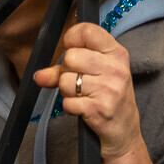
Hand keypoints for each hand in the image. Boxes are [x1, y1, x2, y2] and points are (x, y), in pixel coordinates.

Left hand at [33, 23, 158, 163]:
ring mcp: (110, 89)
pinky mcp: (100, 109)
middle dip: (66, 71)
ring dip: (67, 92)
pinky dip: (69, 107)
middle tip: (78, 83)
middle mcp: (116, 69)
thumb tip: (39, 76)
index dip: (71, 39)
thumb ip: (63, 70)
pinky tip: (82, 109)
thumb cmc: (108, 98)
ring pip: (65, 80)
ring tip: (82, 97)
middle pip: (71, 57)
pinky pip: (67, 102)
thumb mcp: (95, 77)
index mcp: (116, 53)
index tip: (71, 48)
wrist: (124, 133)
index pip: (87, 30)